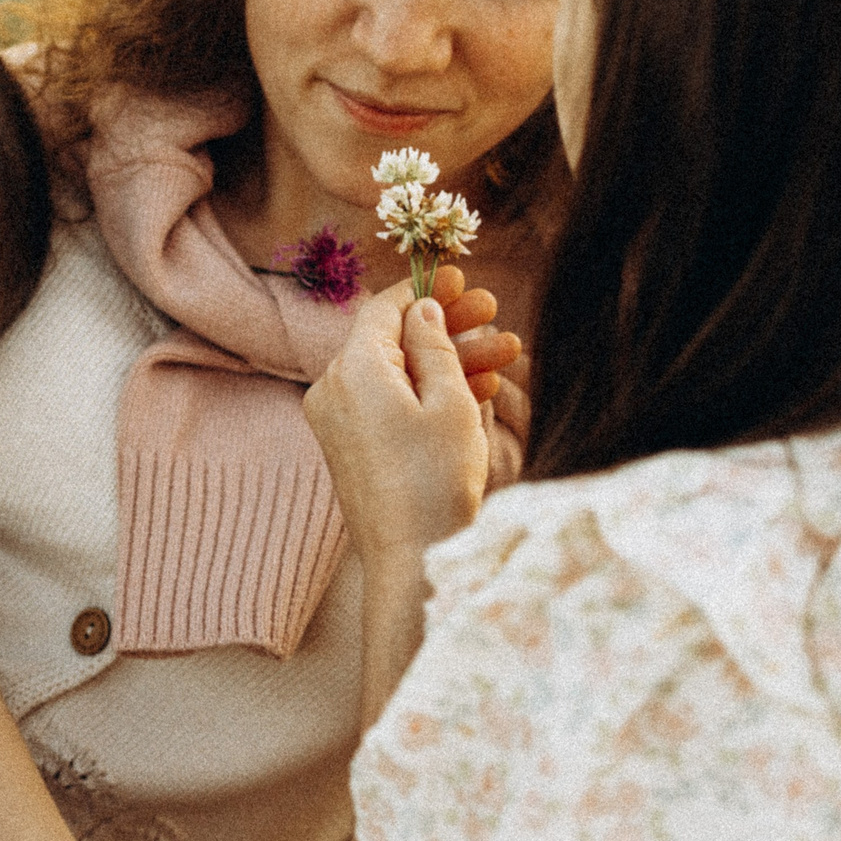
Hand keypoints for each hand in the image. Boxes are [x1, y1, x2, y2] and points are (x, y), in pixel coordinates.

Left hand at [307, 286, 494, 568]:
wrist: (411, 561)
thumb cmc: (436, 482)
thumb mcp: (451, 402)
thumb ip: (435, 346)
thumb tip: (422, 310)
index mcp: (352, 369)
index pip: (384, 308)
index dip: (427, 289)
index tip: (464, 279)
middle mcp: (333, 390)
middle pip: (392, 340)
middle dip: (449, 328)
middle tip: (496, 316)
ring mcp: (337, 421)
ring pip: (396, 373)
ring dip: (447, 362)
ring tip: (508, 356)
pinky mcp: (349, 447)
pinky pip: (387, 404)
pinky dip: (426, 394)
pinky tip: (478, 390)